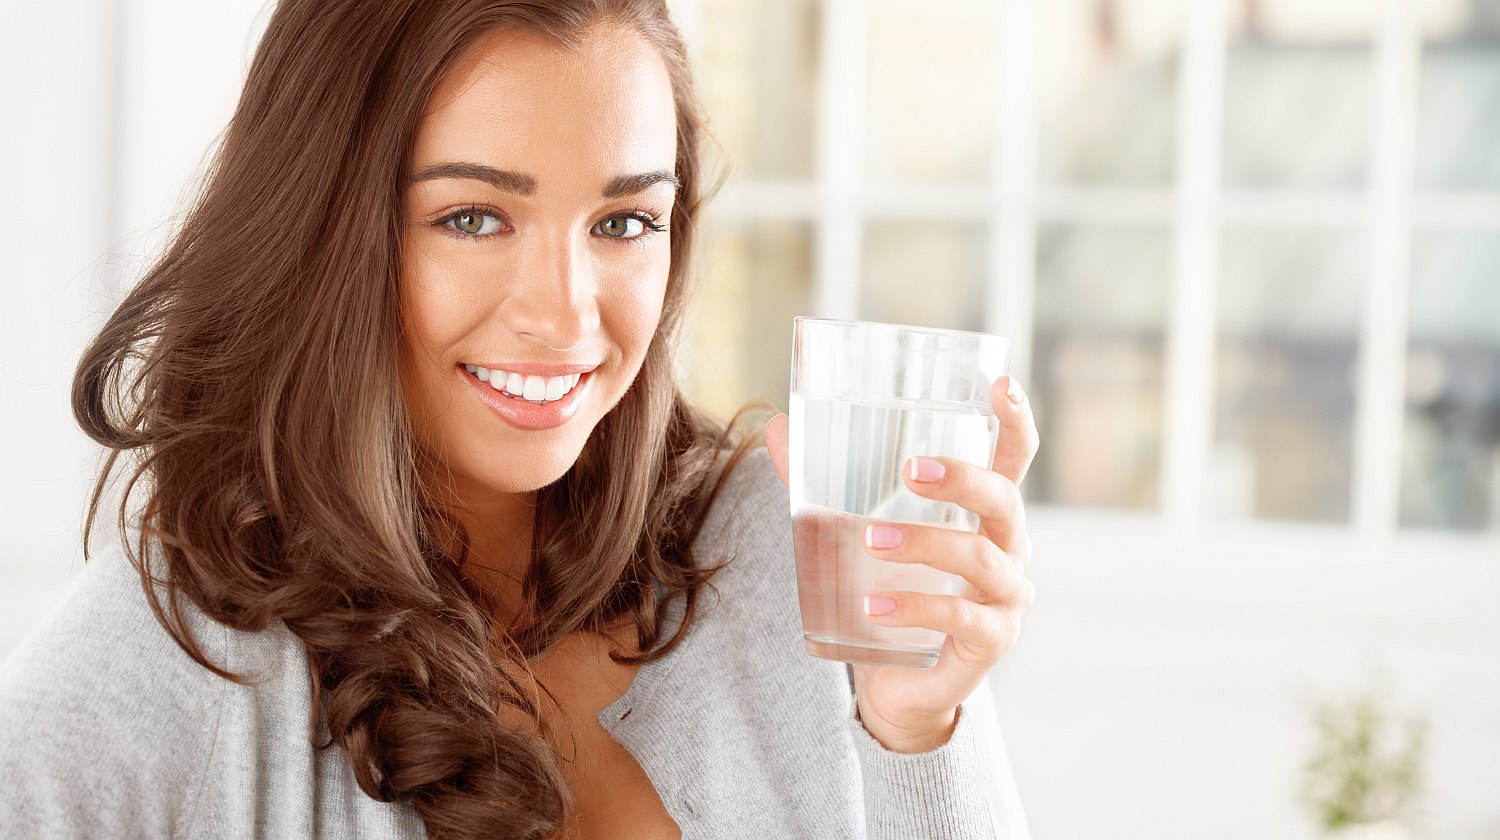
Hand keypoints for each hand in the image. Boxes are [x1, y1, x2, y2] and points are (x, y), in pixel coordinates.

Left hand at [765, 375, 1038, 752]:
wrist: (898, 683)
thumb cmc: (890, 589)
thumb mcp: (858, 531)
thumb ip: (824, 482)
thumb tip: (777, 427)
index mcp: (985, 513)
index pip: (1014, 459)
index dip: (1016, 421)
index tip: (1000, 385)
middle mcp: (1009, 549)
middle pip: (1004, 500)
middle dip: (963, 479)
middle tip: (910, 470)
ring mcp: (1007, 598)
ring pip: (979, 558)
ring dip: (925, 543)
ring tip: (870, 539)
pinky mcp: (991, 642)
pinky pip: (960, 619)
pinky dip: (915, 607)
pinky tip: (874, 607)